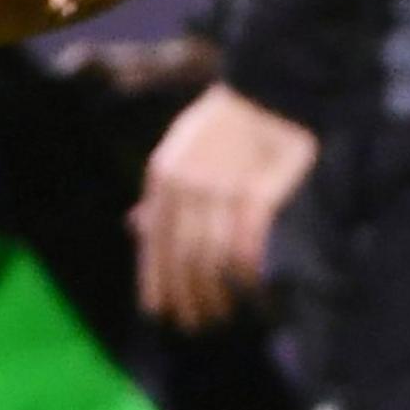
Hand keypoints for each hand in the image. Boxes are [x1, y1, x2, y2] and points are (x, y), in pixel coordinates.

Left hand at [133, 82, 318, 330]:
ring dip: (218, 294)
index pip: (154, 244)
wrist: (276, 86)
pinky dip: (247, 275)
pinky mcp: (258, 191)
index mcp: (163, 174)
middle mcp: (186, 184)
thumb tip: (133, 228)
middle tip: (200, 323)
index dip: (157, 283)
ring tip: (226, 312)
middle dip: (191, 298)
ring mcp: (222, 188)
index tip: (164, 314)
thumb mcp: (181, 149)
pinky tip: (252, 290)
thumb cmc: (227, 122)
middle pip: (184, 259)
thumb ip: (161, 189)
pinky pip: (246, 248)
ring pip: (212, 260)